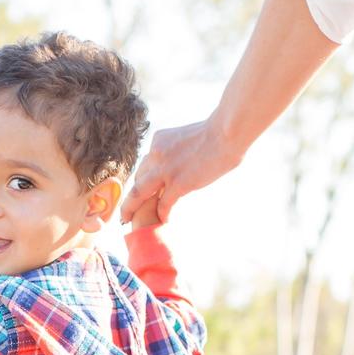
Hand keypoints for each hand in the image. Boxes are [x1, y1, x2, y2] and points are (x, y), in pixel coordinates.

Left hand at [122, 118, 242, 226]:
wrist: (226, 133)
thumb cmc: (218, 133)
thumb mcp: (186, 138)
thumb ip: (178, 151)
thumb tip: (185, 162)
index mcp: (159, 140)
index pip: (145, 163)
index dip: (142, 179)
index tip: (142, 190)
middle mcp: (157, 154)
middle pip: (138, 178)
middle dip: (132, 195)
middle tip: (127, 210)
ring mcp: (166, 169)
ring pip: (139, 193)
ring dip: (132, 208)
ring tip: (129, 220)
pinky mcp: (178, 183)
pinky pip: (164, 204)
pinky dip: (162, 214)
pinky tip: (164, 221)